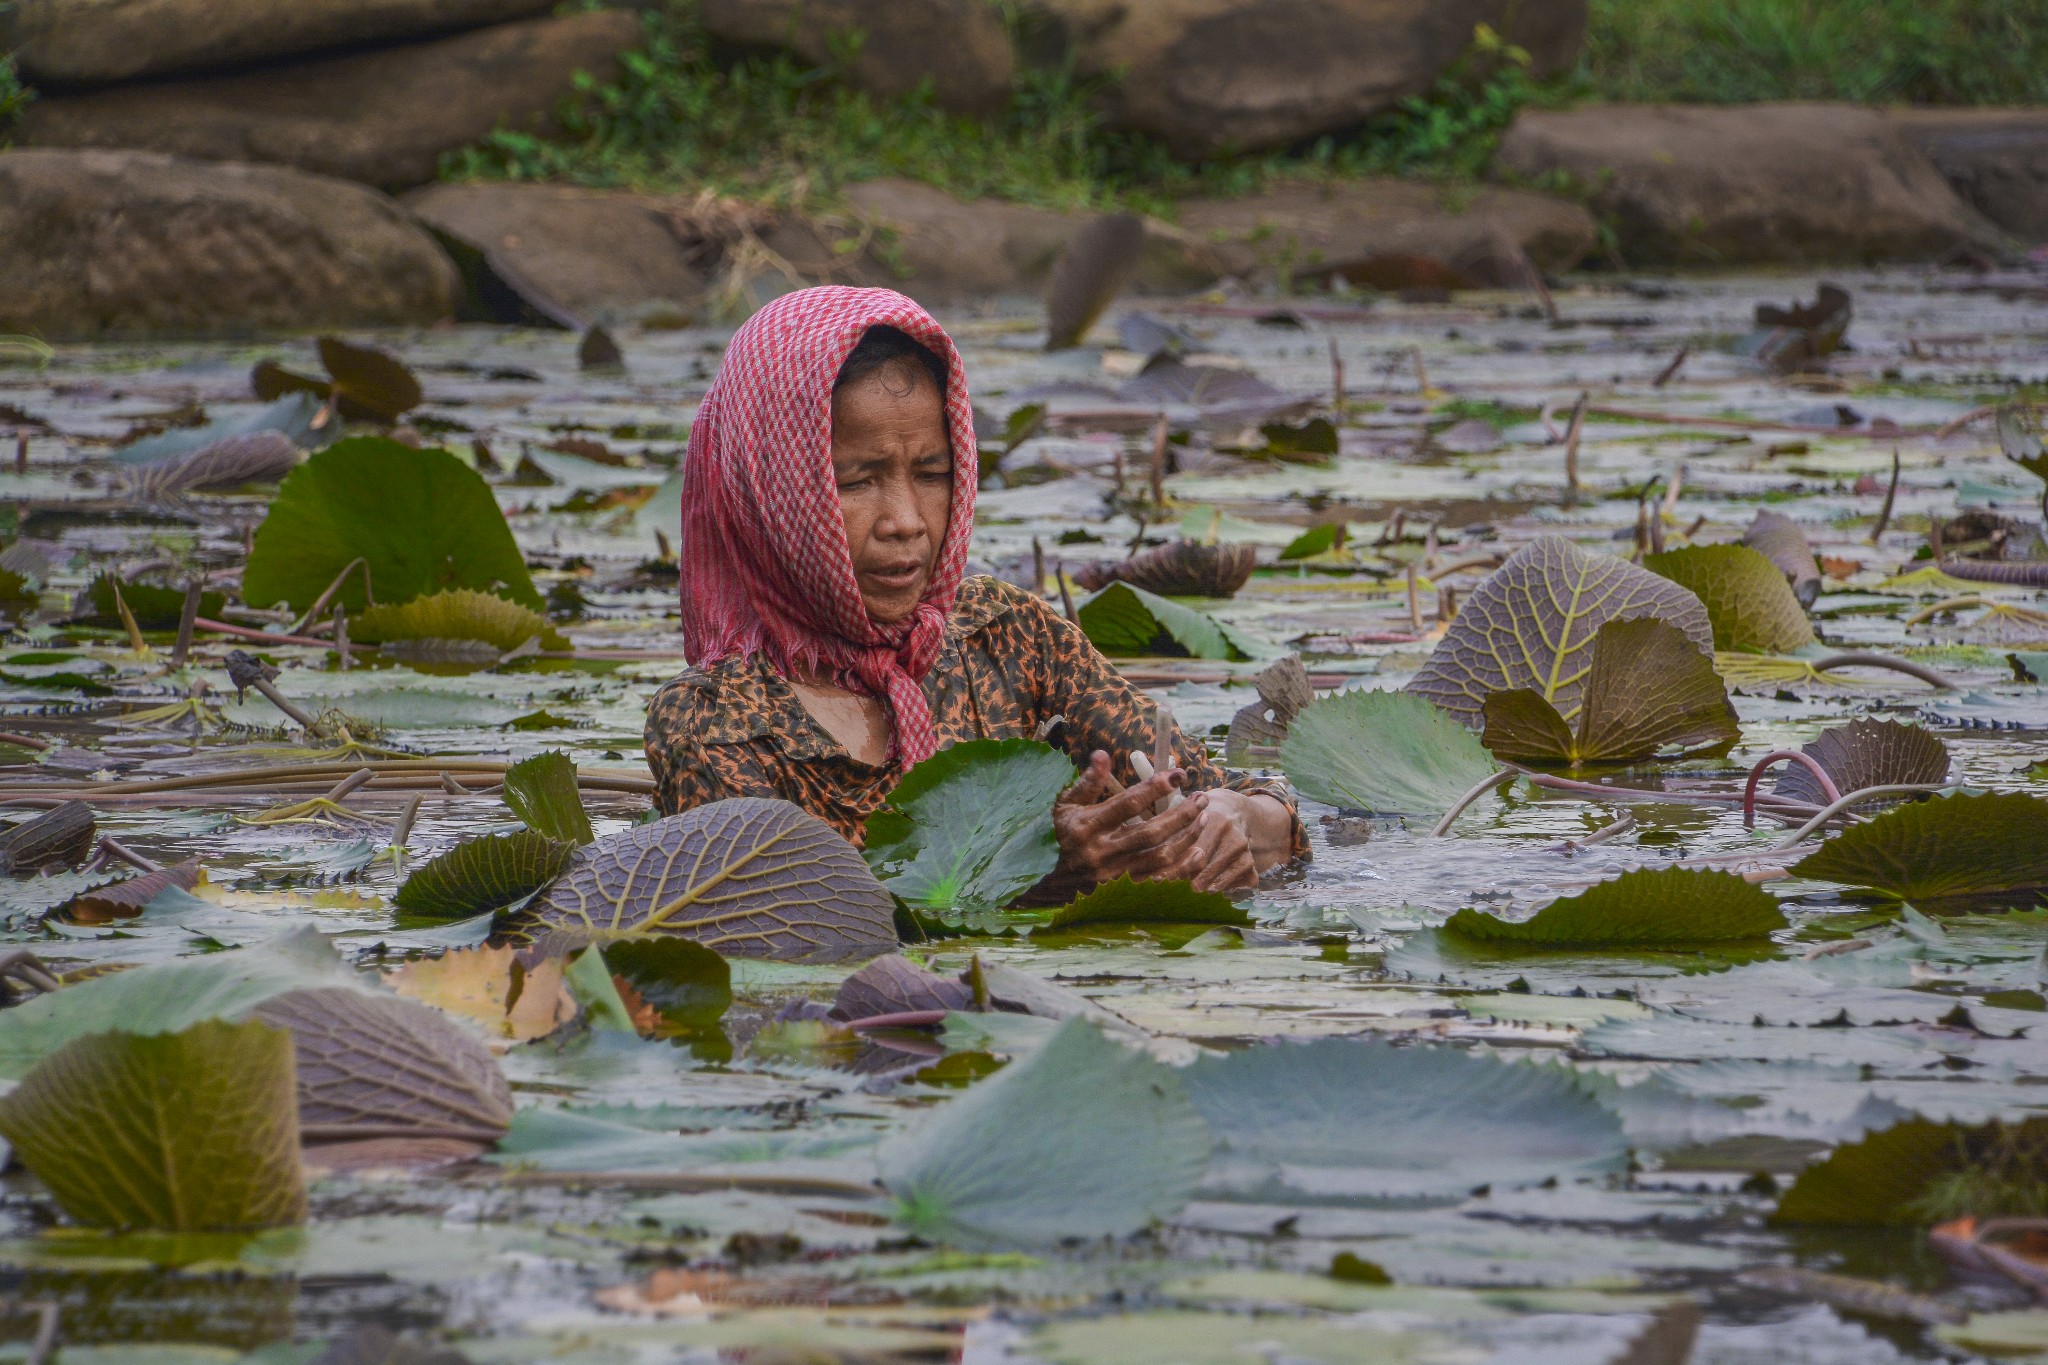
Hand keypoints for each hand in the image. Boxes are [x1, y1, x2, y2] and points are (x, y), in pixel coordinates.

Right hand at [1050, 751, 1257, 892]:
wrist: (1052, 883)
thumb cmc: (1063, 836)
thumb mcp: (1066, 806)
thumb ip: (1087, 782)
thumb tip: (1102, 754)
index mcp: (1087, 827)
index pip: (1127, 804)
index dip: (1154, 788)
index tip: (1178, 775)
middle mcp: (1102, 852)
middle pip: (1151, 832)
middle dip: (1181, 813)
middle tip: (1201, 797)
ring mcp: (1115, 876)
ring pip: (1160, 857)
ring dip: (1186, 837)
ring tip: (1204, 818)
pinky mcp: (1126, 892)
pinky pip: (1162, 880)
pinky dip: (1183, 867)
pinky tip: (1197, 851)